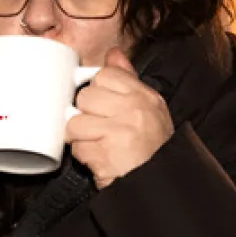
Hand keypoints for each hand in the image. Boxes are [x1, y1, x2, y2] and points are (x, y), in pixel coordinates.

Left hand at [65, 48, 173, 187]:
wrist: (160, 183)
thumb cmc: (152, 147)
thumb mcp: (149, 108)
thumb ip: (128, 79)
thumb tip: (113, 53)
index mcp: (144, 96)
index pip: (105, 75)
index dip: (97, 91)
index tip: (102, 105)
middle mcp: (134, 111)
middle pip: (85, 97)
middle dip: (87, 115)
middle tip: (101, 129)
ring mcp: (119, 132)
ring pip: (75, 122)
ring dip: (82, 137)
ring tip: (99, 144)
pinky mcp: (105, 155)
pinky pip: (77, 148)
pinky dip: (84, 156)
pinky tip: (100, 158)